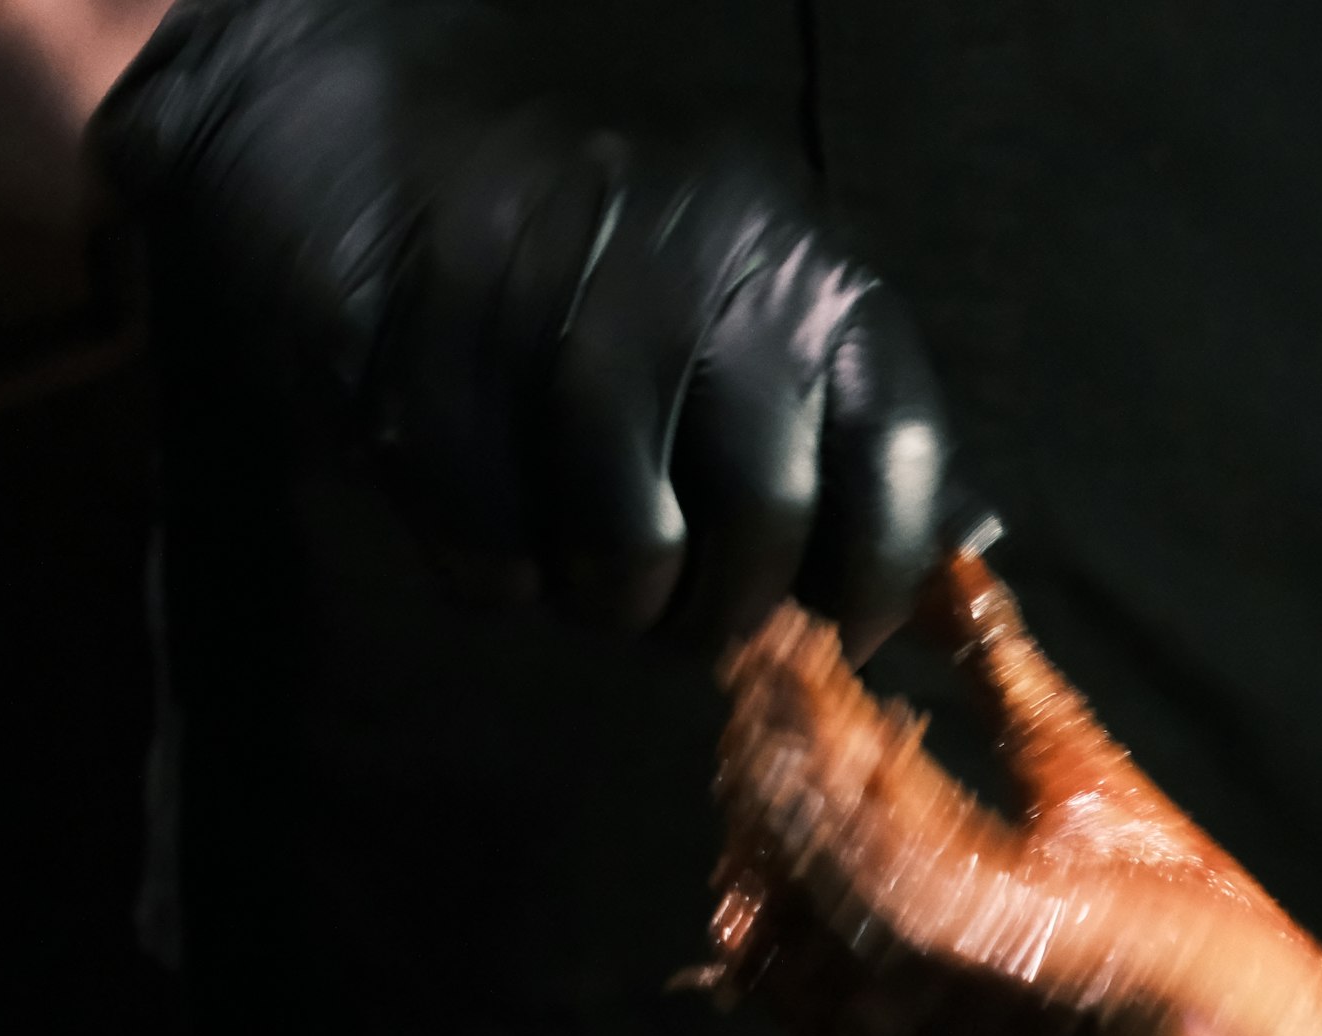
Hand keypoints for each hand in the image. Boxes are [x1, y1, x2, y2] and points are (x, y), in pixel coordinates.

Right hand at [92, 0, 958, 657]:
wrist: (363, 116)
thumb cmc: (595, 254)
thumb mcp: (752, 301)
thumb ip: (850, 431)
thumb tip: (958, 571)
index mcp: (804, 268)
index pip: (897, 460)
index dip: (877, 581)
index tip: (836, 634)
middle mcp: (704, 273)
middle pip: (762, 524)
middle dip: (723, 614)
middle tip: (677, 619)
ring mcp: (560, 303)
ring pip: (629, 550)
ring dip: (607, 603)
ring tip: (587, 580)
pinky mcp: (425, 349)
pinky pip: (491, 542)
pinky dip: (497, 576)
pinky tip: (496, 544)